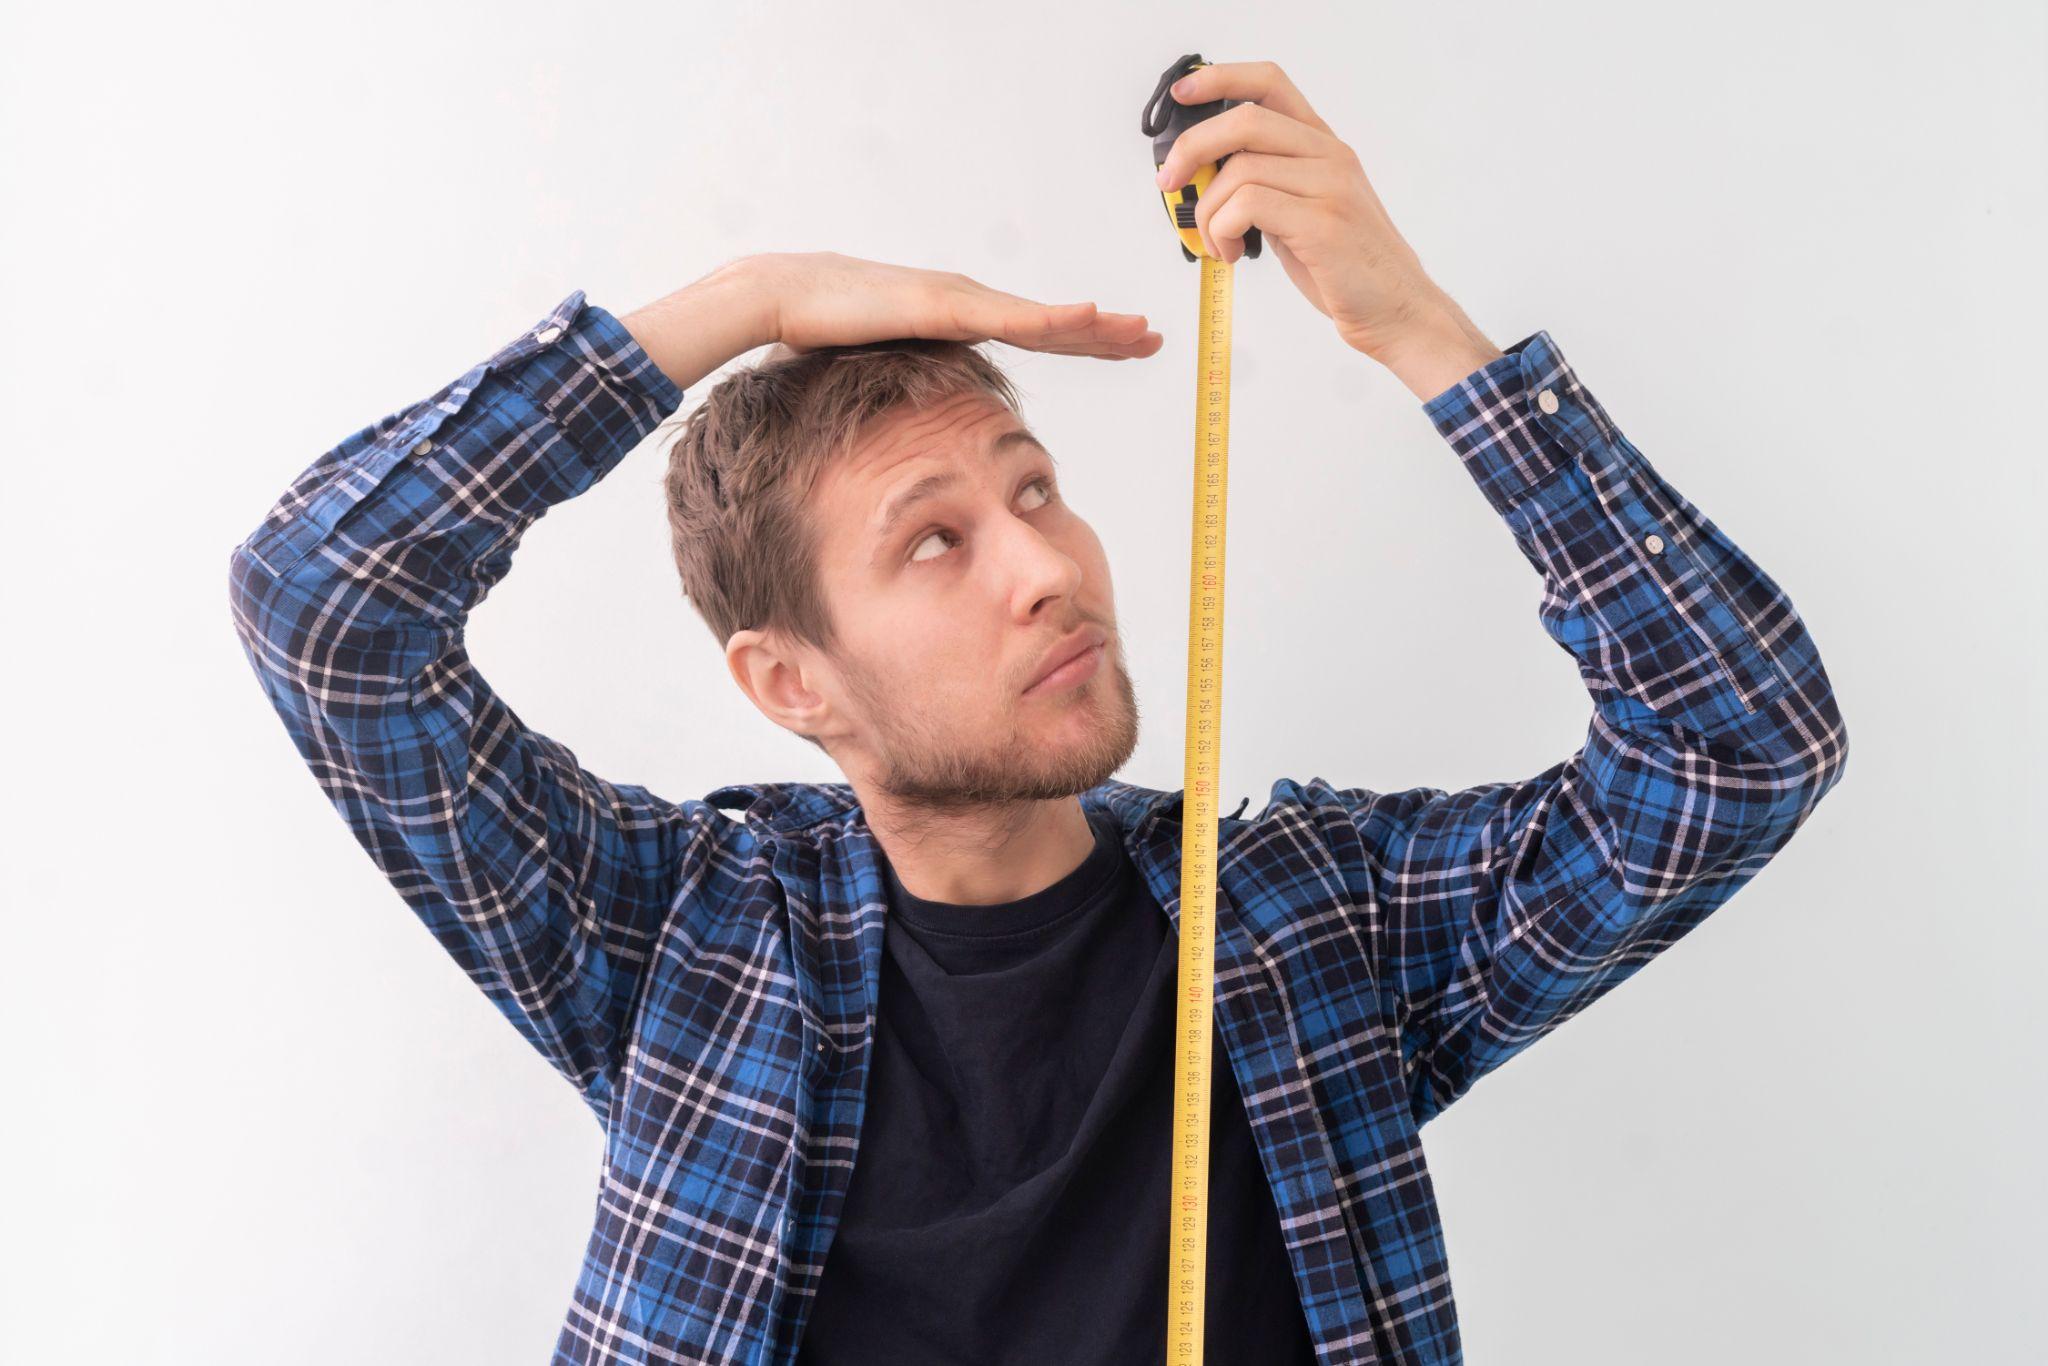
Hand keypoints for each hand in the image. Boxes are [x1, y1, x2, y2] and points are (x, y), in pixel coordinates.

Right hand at [761, 251, 1162, 359]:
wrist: (782, 299)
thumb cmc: (818, 335)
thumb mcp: (882, 372)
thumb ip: (909, 388)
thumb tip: (914, 430)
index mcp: (959, 318)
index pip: (1034, 333)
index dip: (1082, 340)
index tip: (1123, 346)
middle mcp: (969, 302)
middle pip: (1052, 322)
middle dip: (1106, 332)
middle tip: (1154, 339)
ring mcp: (961, 300)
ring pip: (1045, 318)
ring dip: (1097, 325)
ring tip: (1141, 331)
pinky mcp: (946, 306)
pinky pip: (1012, 319)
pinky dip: (1055, 319)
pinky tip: (1093, 317)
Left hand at [1153, 60, 1496, 377]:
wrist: (1397, 311)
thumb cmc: (1344, 269)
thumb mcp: (1301, 212)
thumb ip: (1266, 186)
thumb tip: (1204, 177)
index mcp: (1322, 146)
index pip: (1270, 82)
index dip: (1220, 79)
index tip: (1181, 94)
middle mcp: (1330, 156)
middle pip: (1245, 120)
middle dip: (1191, 150)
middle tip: (1168, 184)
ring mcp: (1330, 187)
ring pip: (1239, 171)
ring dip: (1209, 213)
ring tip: (1218, 244)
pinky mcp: (1323, 223)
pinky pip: (1247, 205)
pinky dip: (1223, 231)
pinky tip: (1232, 254)